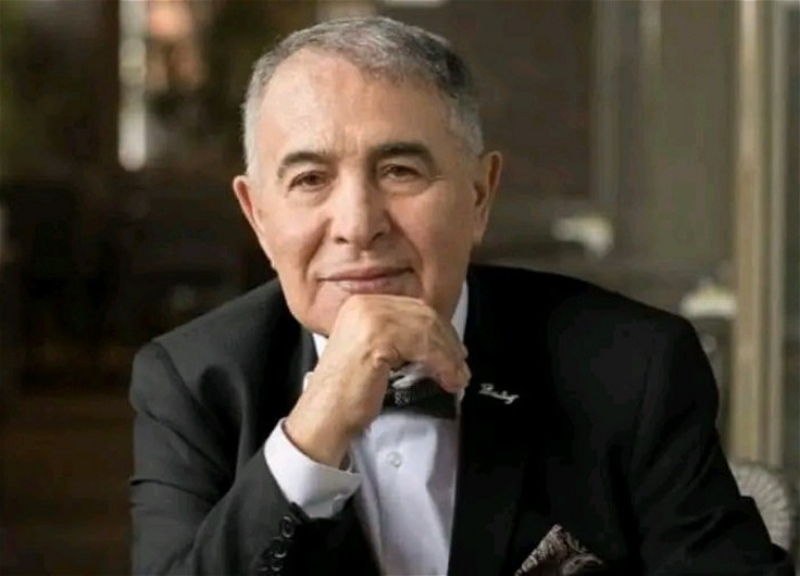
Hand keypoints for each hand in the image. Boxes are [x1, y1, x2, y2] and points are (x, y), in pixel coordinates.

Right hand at [284, 294, 469, 466]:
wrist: (325, 416)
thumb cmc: (346, 393)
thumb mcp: (375, 352)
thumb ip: (400, 337)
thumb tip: (439, 339)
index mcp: (362, 304)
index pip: (414, 307)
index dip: (440, 328)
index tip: (454, 348)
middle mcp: (364, 305)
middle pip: (424, 315)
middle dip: (449, 342)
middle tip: (460, 366)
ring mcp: (369, 318)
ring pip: (428, 330)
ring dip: (449, 357)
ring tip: (456, 377)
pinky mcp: (378, 337)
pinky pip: (424, 346)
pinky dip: (443, 364)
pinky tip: (447, 379)